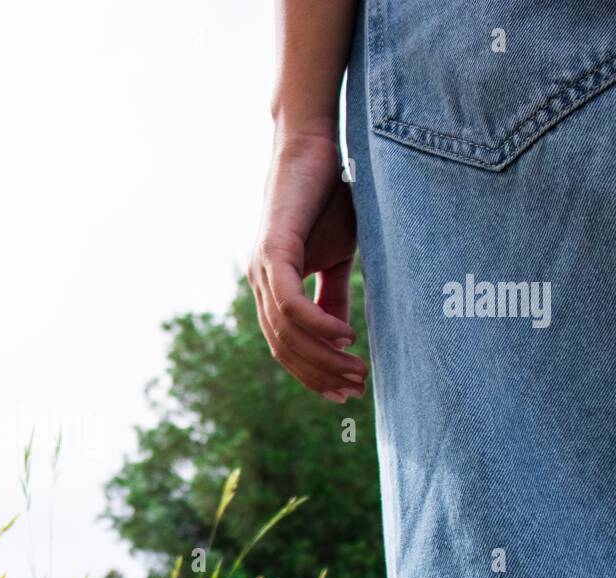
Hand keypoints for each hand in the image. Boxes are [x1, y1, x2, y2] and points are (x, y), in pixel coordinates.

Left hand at [248, 132, 365, 401]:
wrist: (313, 146)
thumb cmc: (327, 198)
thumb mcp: (336, 257)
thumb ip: (333, 297)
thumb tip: (340, 339)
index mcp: (272, 288)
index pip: (286, 346)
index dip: (314, 374)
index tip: (346, 392)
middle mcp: (259, 283)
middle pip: (284, 347)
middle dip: (320, 375)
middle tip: (355, 391)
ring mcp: (261, 268)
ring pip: (286, 331)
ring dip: (323, 357)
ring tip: (356, 370)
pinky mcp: (272, 251)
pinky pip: (291, 303)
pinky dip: (318, 325)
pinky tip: (345, 338)